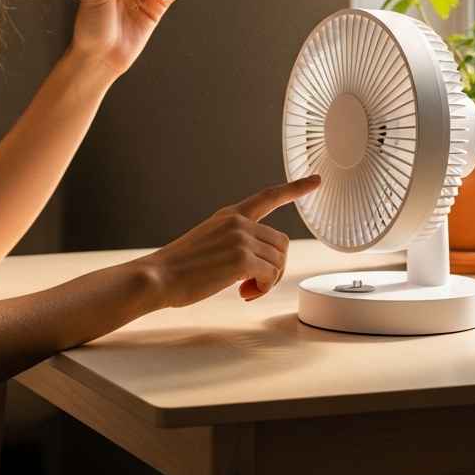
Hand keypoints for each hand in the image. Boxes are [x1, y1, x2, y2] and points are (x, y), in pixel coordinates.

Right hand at [141, 177, 321, 307]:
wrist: (158, 276)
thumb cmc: (180, 268)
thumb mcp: (210, 242)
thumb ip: (236, 243)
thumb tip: (258, 265)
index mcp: (230, 215)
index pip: (268, 196)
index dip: (295, 188)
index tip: (316, 181)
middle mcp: (238, 221)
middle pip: (282, 243)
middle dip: (274, 268)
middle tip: (251, 285)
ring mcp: (241, 237)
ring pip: (279, 261)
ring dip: (267, 281)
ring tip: (244, 289)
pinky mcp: (242, 258)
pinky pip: (271, 275)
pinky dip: (261, 289)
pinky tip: (242, 293)